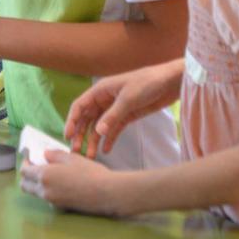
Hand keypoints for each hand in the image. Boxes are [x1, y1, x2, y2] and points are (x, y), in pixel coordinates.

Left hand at [20, 150, 125, 215]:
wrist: (106, 193)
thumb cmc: (90, 172)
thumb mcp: (72, 158)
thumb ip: (55, 155)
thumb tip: (45, 154)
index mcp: (44, 176)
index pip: (24, 171)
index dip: (26, 163)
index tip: (31, 157)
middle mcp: (44, 191)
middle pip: (25, 186)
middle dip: (27, 176)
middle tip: (37, 166)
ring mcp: (52, 201)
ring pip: (36, 193)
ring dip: (37, 184)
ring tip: (52, 174)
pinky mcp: (61, 208)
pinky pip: (48, 198)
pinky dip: (49, 191)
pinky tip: (62, 184)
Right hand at [64, 63, 178, 158]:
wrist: (170, 82)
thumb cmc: (148, 82)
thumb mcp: (129, 98)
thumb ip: (112, 115)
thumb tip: (98, 132)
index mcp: (101, 90)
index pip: (80, 106)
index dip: (72, 120)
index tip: (67, 136)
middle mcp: (105, 99)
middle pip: (87, 119)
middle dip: (80, 135)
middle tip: (76, 152)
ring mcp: (115, 108)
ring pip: (100, 126)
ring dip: (94, 140)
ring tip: (91, 156)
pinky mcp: (127, 115)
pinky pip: (114, 129)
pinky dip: (109, 139)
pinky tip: (106, 150)